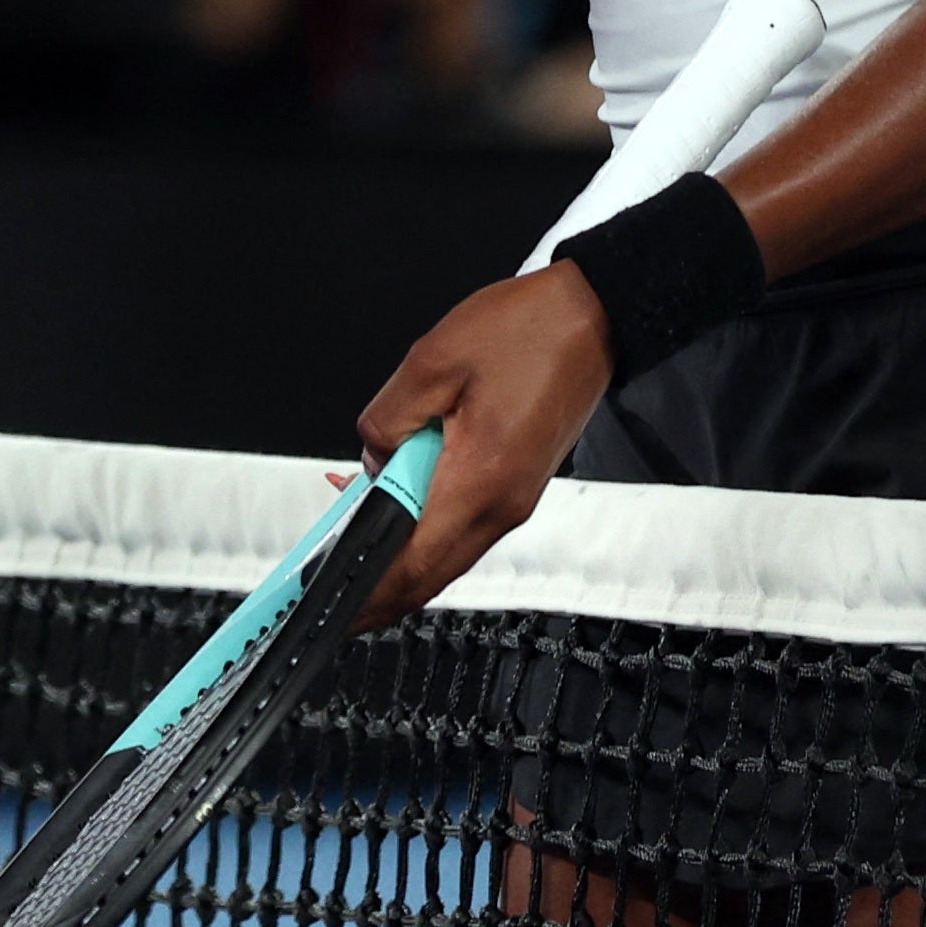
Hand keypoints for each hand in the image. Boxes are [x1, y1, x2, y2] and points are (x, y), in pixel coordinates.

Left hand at [350, 261, 610, 630]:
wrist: (592, 317)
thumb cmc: (527, 331)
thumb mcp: (432, 361)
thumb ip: (389, 418)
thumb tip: (372, 459)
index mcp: (480, 480)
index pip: (414, 565)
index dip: (369, 595)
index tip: (334, 609)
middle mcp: (502, 505)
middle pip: (431, 573)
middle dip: (379, 588)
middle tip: (334, 590)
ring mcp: (514, 500)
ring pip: (447, 552)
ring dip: (401, 552)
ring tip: (354, 532)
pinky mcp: (518, 484)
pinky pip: (464, 524)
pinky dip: (426, 524)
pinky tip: (399, 496)